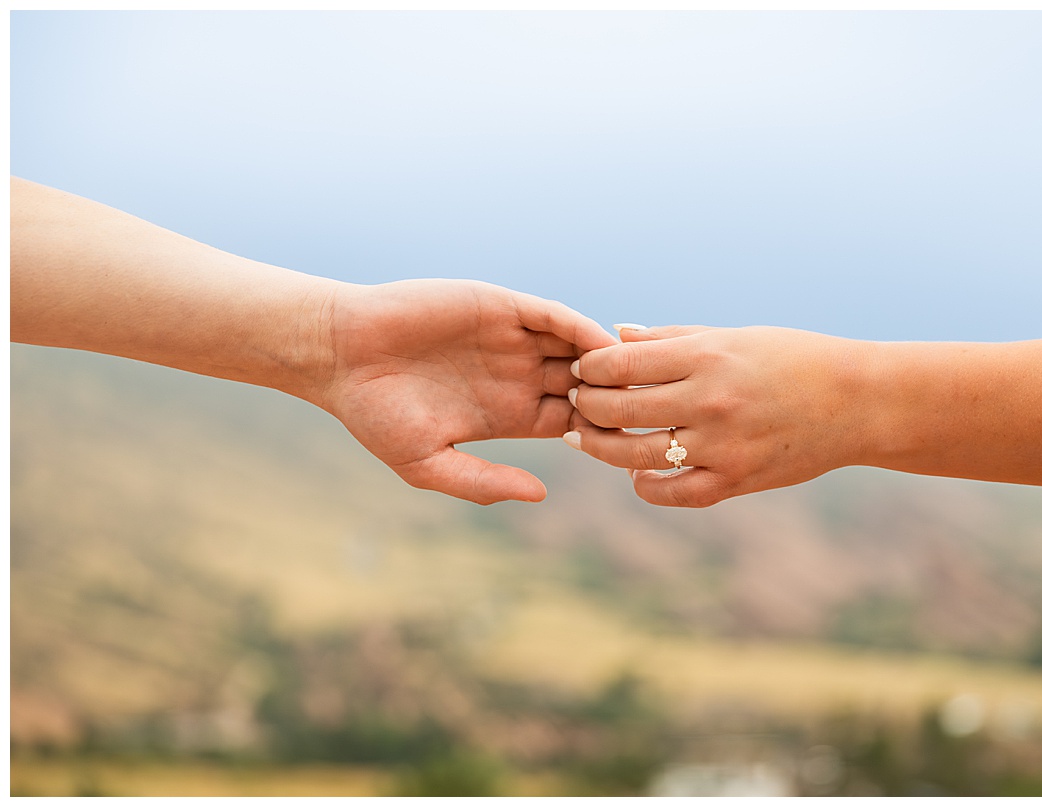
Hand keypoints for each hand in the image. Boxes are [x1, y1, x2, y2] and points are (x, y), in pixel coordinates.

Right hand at [320, 279, 615, 503]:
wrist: (339, 355)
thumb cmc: (374, 415)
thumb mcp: (428, 464)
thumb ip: (483, 481)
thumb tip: (541, 494)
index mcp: (510, 415)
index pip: (576, 423)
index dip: (602, 433)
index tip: (627, 448)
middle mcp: (519, 376)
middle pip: (588, 386)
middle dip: (616, 397)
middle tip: (644, 411)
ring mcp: (512, 340)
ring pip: (579, 348)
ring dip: (607, 361)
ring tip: (631, 379)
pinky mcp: (500, 307)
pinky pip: (553, 315)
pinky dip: (581, 327)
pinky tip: (601, 344)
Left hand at [565, 325, 875, 506]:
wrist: (857, 403)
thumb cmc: (793, 359)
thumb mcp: (733, 336)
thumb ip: (672, 338)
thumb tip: (617, 336)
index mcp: (707, 357)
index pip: (620, 364)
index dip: (590, 368)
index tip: (583, 369)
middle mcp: (709, 402)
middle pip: (618, 409)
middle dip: (586, 405)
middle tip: (577, 402)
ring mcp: (722, 446)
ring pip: (634, 455)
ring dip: (600, 448)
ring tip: (587, 438)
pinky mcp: (735, 481)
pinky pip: (672, 492)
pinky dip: (645, 485)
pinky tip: (636, 473)